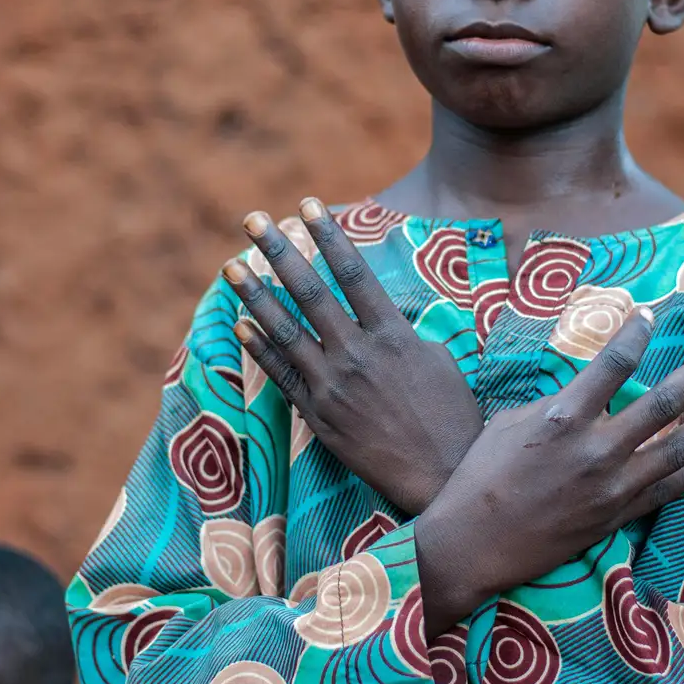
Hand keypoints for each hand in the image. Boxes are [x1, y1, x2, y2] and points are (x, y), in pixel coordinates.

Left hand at [224, 199, 484, 515]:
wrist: (443, 476)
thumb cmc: (451, 416)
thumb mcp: (438, 360)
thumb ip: (402, 331)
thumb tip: (379, 313)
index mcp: (393, 335)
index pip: (354, 273)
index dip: (329, 237)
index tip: (309, 207)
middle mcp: (358, 354)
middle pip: (310, 292)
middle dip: (280, 252)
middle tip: (254, 220)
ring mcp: (334, 385)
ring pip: (285, 329)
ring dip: (255, 294)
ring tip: (231, 265)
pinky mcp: (319, 415)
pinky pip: (281, 375)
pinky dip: (259, 348)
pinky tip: (241, 324)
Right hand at [415, 309, 683, 636]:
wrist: (472, 543)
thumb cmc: (480, 476)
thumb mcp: (510, 424)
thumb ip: (554, 406)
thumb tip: (585, 397)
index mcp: (564, 417)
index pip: (614, 364)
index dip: (636, 335)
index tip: (650, 316)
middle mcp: (596, 448)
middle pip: (663, 402)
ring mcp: (612, 486)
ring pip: (677, 449)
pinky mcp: (615, 516)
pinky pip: (665, 492)